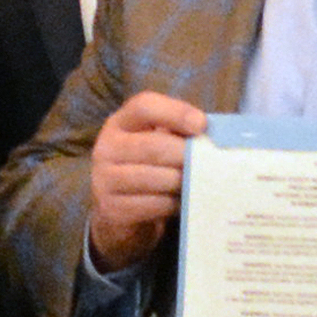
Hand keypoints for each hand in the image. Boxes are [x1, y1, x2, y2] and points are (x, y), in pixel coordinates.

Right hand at [84, 90, 209, 272]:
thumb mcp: (156, 142)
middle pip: (153, 146)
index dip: (175, 112)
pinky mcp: (113, 209)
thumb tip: (211, 134)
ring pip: (154, 178)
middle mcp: (107, 147)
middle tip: (208, 163)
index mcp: (120, 123)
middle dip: (185, 155)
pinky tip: (180, 202)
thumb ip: (177, 133)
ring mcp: (105, 179)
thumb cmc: (147, 167)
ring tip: (197, 183)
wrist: (119, 210)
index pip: (144, 106)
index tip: (202, 125)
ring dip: (182, 182)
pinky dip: (173, 204)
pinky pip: (153, 204)